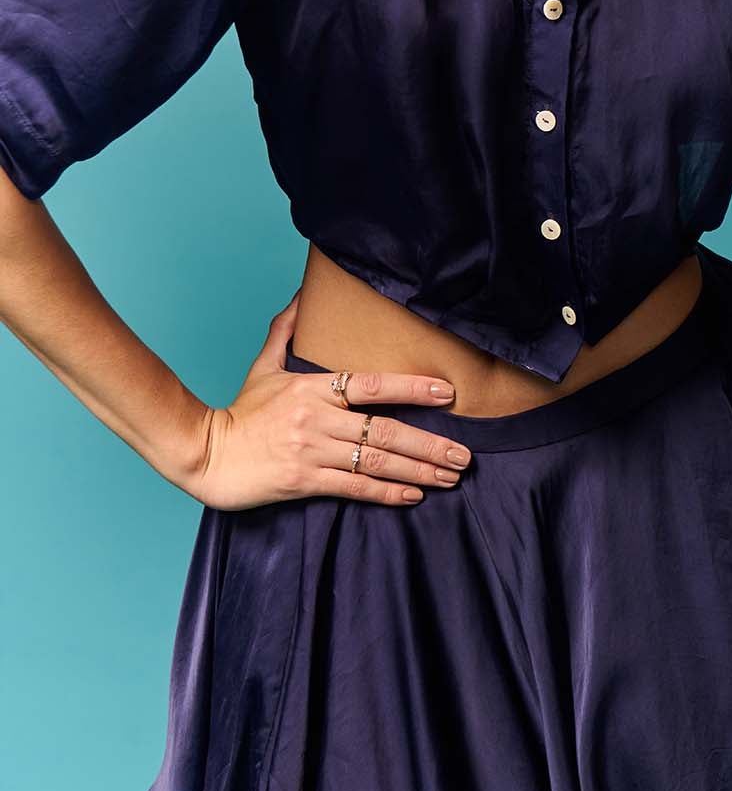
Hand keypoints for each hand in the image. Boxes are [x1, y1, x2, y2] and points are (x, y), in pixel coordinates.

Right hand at [191, 292, 472, 511]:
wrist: (207, 454)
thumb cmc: (240, 412)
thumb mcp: (263, 366)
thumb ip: (287, 331)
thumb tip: (305, 295)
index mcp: (313, 387)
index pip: (373, 384)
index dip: (412, 387)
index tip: (447, 393)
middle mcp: (318, 418)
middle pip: (385, 430)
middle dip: (431, 444)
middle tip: (465, 455)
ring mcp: (312, 451)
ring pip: (376, 460)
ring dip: (419, 470)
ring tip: (450, 475)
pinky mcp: (304, 481)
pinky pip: (354, 487)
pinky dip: (387, 492)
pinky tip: (414, 495)